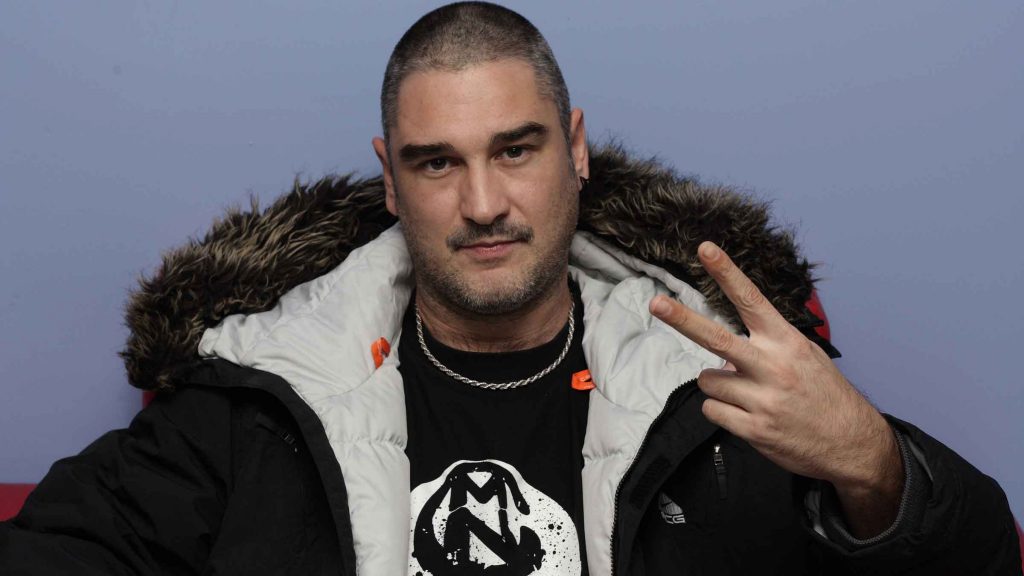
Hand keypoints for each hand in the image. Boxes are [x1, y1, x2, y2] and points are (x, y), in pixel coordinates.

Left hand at [650, 241, 903, 536]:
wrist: (852, 444)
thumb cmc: (823, 393)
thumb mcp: (805, 355)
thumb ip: (766, 346)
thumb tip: (723, 354)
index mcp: (786, 342)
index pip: (751, 300)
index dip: (726, 273)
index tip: (705, 249)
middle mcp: (772, 366)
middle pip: (715, 338)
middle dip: (682, 319)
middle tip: (656, 303)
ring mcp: (761, 399)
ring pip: (708, 379)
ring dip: (720, 386)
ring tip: (750, 395)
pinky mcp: (753, 428)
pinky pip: (712, 410)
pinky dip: (722, 411)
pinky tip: (748, 414)